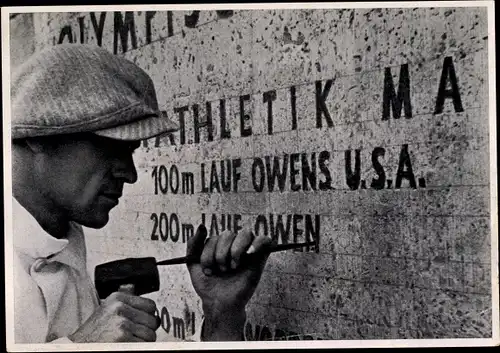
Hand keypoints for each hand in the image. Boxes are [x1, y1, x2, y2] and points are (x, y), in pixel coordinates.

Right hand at [69, 285, 159, 342]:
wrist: (78, 345)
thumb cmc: (94, 331)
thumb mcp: (107, 308)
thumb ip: (124, 300)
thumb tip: (139, 294)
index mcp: (118, 298)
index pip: (150, 305)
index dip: (150, 316)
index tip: (145, 322)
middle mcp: (120, 307)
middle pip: (152, 320)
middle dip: (147, 329)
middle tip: (136, 334)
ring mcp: (122, 322)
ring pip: (150, 333)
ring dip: (144, 340)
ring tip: (130, 340)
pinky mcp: (123, 337)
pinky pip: (144, 343)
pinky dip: (139, 346)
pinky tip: (127, 345)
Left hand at [186, 225, 272, 339]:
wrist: (219, 303)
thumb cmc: (209, 284)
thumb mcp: (194, 263)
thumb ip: (193, 243)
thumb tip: (202, 226)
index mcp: (219, 245)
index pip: (215, 238)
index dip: (208, 253)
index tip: (208, 270)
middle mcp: (234, 245)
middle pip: (228, 234)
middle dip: (221, 253)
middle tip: (222, 270)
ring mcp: (247, 251)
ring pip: (245, 234)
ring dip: (236, 249)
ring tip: (233, 266)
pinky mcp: (261, 257)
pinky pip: (264, 240)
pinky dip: (257, 243)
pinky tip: (249, 254)